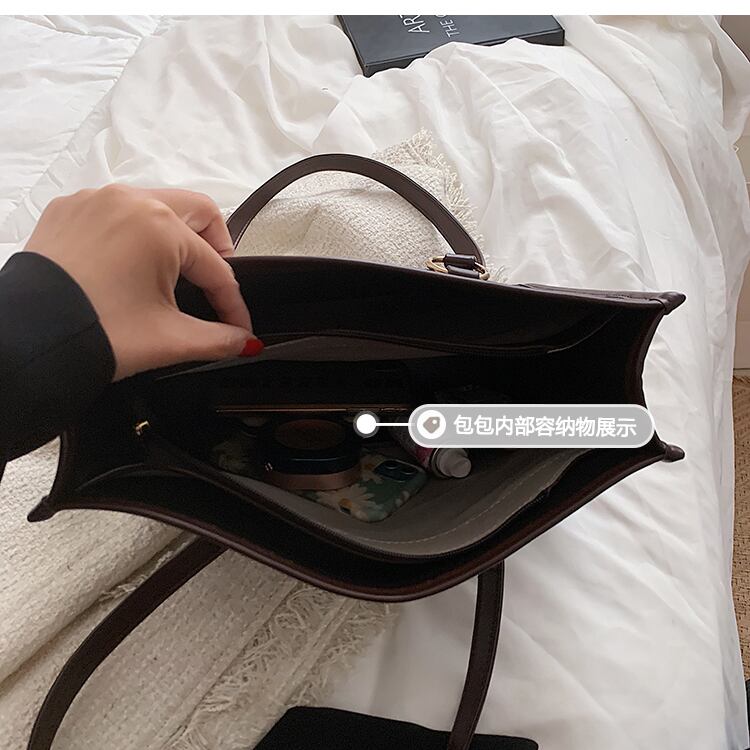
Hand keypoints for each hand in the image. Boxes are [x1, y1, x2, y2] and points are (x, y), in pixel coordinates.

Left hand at [25, 185, 260, 379]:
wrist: (28, 340)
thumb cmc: (95, 332)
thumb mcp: (170, 339)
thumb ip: (219, 339)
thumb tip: (244, 342)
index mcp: (161, 226)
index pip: (216, 267)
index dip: (232, 303)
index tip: (238, 328)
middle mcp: (130, 200)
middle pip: (197, 212)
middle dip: (215, 248)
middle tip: (213, 284)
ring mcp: (95, 200)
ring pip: (155, 206)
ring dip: (173, 237)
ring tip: (170, 276)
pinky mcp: (69, 209)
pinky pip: (115, 211)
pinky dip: (132, 234)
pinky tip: (128, 268)